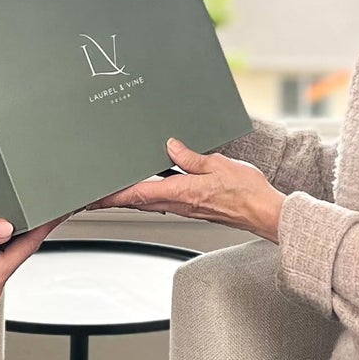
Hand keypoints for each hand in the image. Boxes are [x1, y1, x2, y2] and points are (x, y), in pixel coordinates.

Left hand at [91, 138, 285, 242]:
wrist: (265, 213)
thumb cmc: (247, 192)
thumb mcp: (218, 165)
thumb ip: (191, 157)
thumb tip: (171, 146)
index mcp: (181, 192)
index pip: (137, 194)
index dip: (112, 196)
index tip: (94, 197)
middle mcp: (179, 204)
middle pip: (138, 201)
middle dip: (114, 199)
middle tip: (94, 196)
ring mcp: (186, 208)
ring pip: (149, 202)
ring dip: (130, 198)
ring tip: (115, 190)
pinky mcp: (194, 207)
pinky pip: (164, 201)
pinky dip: (149, 195)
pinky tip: (149, 186)